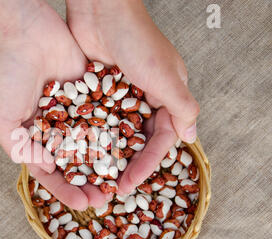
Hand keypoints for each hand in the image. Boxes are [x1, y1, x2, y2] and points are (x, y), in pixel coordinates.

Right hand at [0, 0, 107, 208]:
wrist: (23, 31)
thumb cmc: (5, 75)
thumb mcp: (2, 119)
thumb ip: (20, 148)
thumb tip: (44, 170)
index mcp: (32, 137)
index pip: (50, 172)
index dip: (66, 189)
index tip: (84, 204)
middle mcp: (54, 127)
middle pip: (75, 163)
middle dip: (89, 182)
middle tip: (106, 199)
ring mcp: (73, 111)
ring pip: (93, 144)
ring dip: (105, 164)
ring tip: (120, 181)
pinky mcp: (91, 92)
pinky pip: (104, 116)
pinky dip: (115, 133)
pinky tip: (128, 150)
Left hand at [66, 0, 199, 194]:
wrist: (101, 10)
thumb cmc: (137, 40)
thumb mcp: (166, 76)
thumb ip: (181, 108)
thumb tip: (192, 138)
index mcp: (167, 95)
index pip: (161, 139)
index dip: (147, 164)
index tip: (131, 183)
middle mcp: (145, 98)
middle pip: (138, 140)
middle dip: (127, 164)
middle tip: (113, 187)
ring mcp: (120, 96)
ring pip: (117, 133)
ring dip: (108, 155)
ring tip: (95, 177)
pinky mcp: (98, 91)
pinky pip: (97, 120)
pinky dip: (91, 136)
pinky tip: (80, 154)